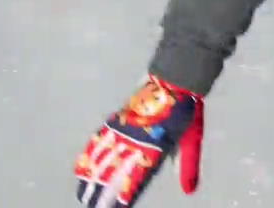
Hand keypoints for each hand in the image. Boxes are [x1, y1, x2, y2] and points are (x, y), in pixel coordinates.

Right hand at [75, 76, 203, 206]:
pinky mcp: (118, 119)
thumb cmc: (185, 111)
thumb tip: (189, 191)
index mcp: (157, 148)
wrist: (174, 79)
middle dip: (103, 193)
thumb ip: (186, 165)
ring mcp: (125, 129)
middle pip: (115, 172)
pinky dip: (89, 155)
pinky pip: (100, 140)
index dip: (126, 194)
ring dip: (92, 178)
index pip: (137, 178)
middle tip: (93, 207)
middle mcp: (137, 140)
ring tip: (84, 195)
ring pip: (103, 159)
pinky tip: (82, 167)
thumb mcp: (191, 139)